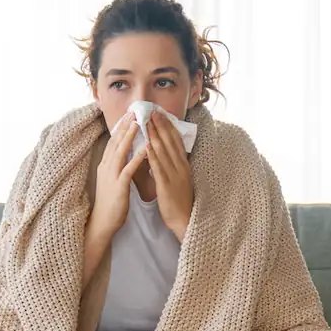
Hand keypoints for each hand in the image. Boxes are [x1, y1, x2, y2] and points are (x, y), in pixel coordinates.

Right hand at [91, 111, 146, 236]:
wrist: (102, 223)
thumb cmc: (110, 203)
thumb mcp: (112, 180)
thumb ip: (117, 166)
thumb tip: (125, 154)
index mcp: (105, 165)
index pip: (113, 142)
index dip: (120, 128)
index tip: (128, 115)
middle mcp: (106, 167)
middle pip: (115, 142)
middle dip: (124, 126)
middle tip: (133, 111)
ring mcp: (111, 176)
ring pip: (120, 152)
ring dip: (130, 137)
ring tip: (138, 123)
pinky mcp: (118, 186)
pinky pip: (128, 169)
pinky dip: (136, 158)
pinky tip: (144, 149)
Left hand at [146, 111, 193, 240]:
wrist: (184, 220)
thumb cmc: (179, 200)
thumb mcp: (178, 179)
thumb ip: (172, 165)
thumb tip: (163, 152)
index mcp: (183, 165)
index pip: (176, 141)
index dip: (168, 126)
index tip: (160, 114)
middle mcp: (180, 167)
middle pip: (170, 142)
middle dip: (161, 125)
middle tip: (152, 111)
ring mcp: (174, 175)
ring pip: (164, 151)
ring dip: (155, 135)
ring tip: (147, 122)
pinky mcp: (167, 185)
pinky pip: (159, 167)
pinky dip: (152, 155)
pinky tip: (146, 145)